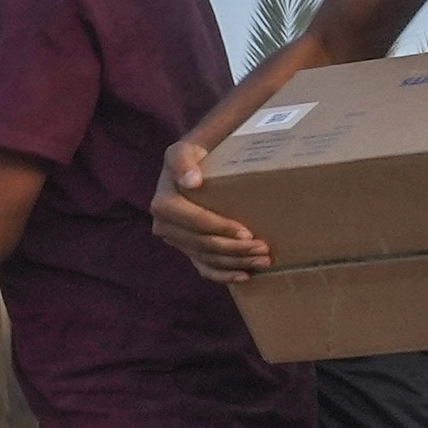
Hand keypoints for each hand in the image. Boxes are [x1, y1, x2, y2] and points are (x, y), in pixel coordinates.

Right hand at [146, 141, 274, 283]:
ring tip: (262, 261)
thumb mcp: (185, 151)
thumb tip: (191, 182)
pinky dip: (222, 274)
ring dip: (235, 263)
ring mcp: (176, 240)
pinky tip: (243, 276)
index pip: (196, 222)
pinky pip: (202, 267)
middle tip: (263, 249)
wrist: (192, 166)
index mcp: (163, 205)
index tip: (248, 232)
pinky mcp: (186, 248)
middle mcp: (165, 226)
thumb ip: (183, 162)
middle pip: (203, 244)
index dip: (221, 230)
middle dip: (235, 249)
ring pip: (207, 258)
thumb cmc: (193, 156)